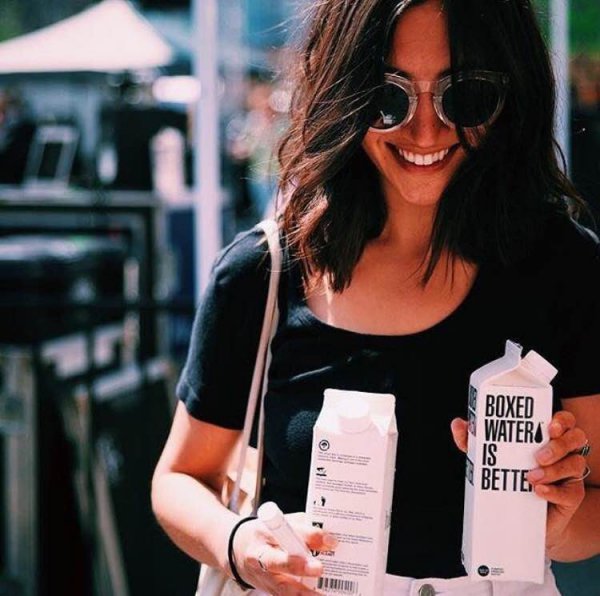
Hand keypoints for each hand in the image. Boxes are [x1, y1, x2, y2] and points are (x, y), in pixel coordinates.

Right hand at [231, 512, 336, 594]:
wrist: (238, 551)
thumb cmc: (267, 534)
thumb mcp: (282, 523)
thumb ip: (303, 528)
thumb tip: (329, 539)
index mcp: (265, 532)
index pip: (286, 531)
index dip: (308, 536)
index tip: (330, 541)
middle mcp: (259, 555)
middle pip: (276, 561)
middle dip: (297, 565)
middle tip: (319, 568)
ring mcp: (262, 576)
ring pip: (281, 588)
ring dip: (303, 593)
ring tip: (323, 595)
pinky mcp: (269, 591)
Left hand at [450, 412, 587, 553]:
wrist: (519, 517)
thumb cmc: (506, 477)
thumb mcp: (486, 457)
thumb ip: (471, 440)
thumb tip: (458, 424)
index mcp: (546, 436)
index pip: (564, 421)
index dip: (562, 421)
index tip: (549, 426)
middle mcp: (563, 451)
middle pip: (576, 438)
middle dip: (559, 445)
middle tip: (538, 456)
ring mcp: (569, 474)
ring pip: (576, 463)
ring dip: (555, 469)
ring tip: (531, 477)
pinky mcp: (571, 496)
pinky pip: (572, 491)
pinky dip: (555, 491)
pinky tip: (538, 491)